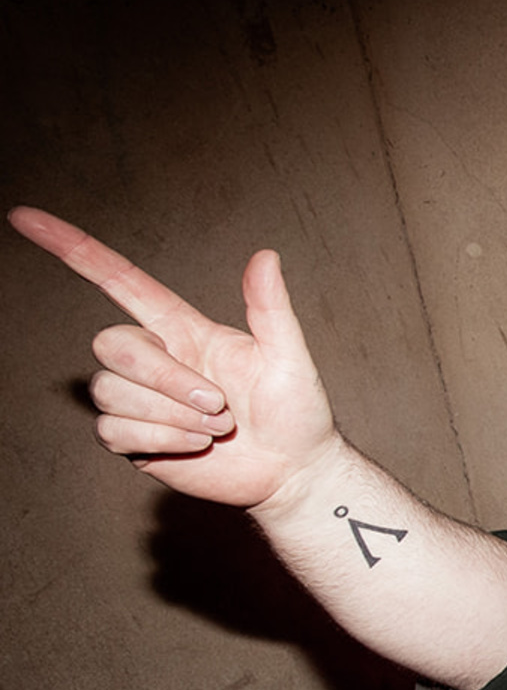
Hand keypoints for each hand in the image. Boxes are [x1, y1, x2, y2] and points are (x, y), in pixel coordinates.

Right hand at [13, 207, 339, 509]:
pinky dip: (160, 438)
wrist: (293, 470)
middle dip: (165, 379)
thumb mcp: (289, 356)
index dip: (73, 250)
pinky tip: (195, 446)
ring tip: (216, 428)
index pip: (117, 280)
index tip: (25, 218)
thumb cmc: (296, 411)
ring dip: (170, 414)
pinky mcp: (133, 438)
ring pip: (110, 392)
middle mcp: (154, 359)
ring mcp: (139, 400)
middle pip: (112, 346)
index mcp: (182, 329)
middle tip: (220, 405)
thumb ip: (270, 308)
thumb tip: (266, 256)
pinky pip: (113, 430)